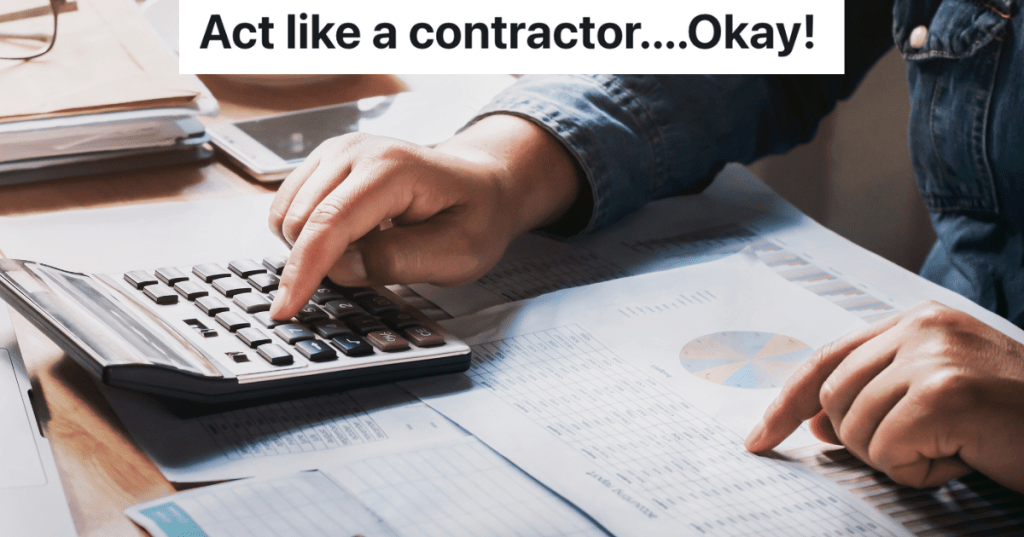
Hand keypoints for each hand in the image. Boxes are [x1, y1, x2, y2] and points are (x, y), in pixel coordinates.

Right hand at [267, 114, 579, 319]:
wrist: (480, 184)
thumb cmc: (474, 218)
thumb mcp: (456, 255)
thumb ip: (399, 261)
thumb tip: (340, 268)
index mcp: (393, 168)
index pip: (330, 223)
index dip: (303, 271)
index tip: (285, 309)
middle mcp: (357, 150)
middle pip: (300, 221)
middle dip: (316, 262)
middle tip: (370, 269)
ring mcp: (337, 151)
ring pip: (286, 215)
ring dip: (310, 248)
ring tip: (366, 249)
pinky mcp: (324, 161)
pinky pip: (289, 207)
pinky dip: (307, 234)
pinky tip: (350, 236)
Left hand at [745, 301, 1023, 491]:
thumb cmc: (1015, 421)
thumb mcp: (940, 395)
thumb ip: (877, 395)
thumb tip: (813, 422)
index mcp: (916, 322)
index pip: (827, 359)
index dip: (788, 402)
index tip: (759, 438)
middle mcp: (921, 327)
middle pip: (834, 399)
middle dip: (863, 439)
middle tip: (925, 447)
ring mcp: (933, 356)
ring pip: (856, 429)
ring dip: (899, 458)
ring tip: (954, 448)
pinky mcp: (944, 393)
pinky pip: (888, 451)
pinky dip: (921, 472)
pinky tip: (964, 459)